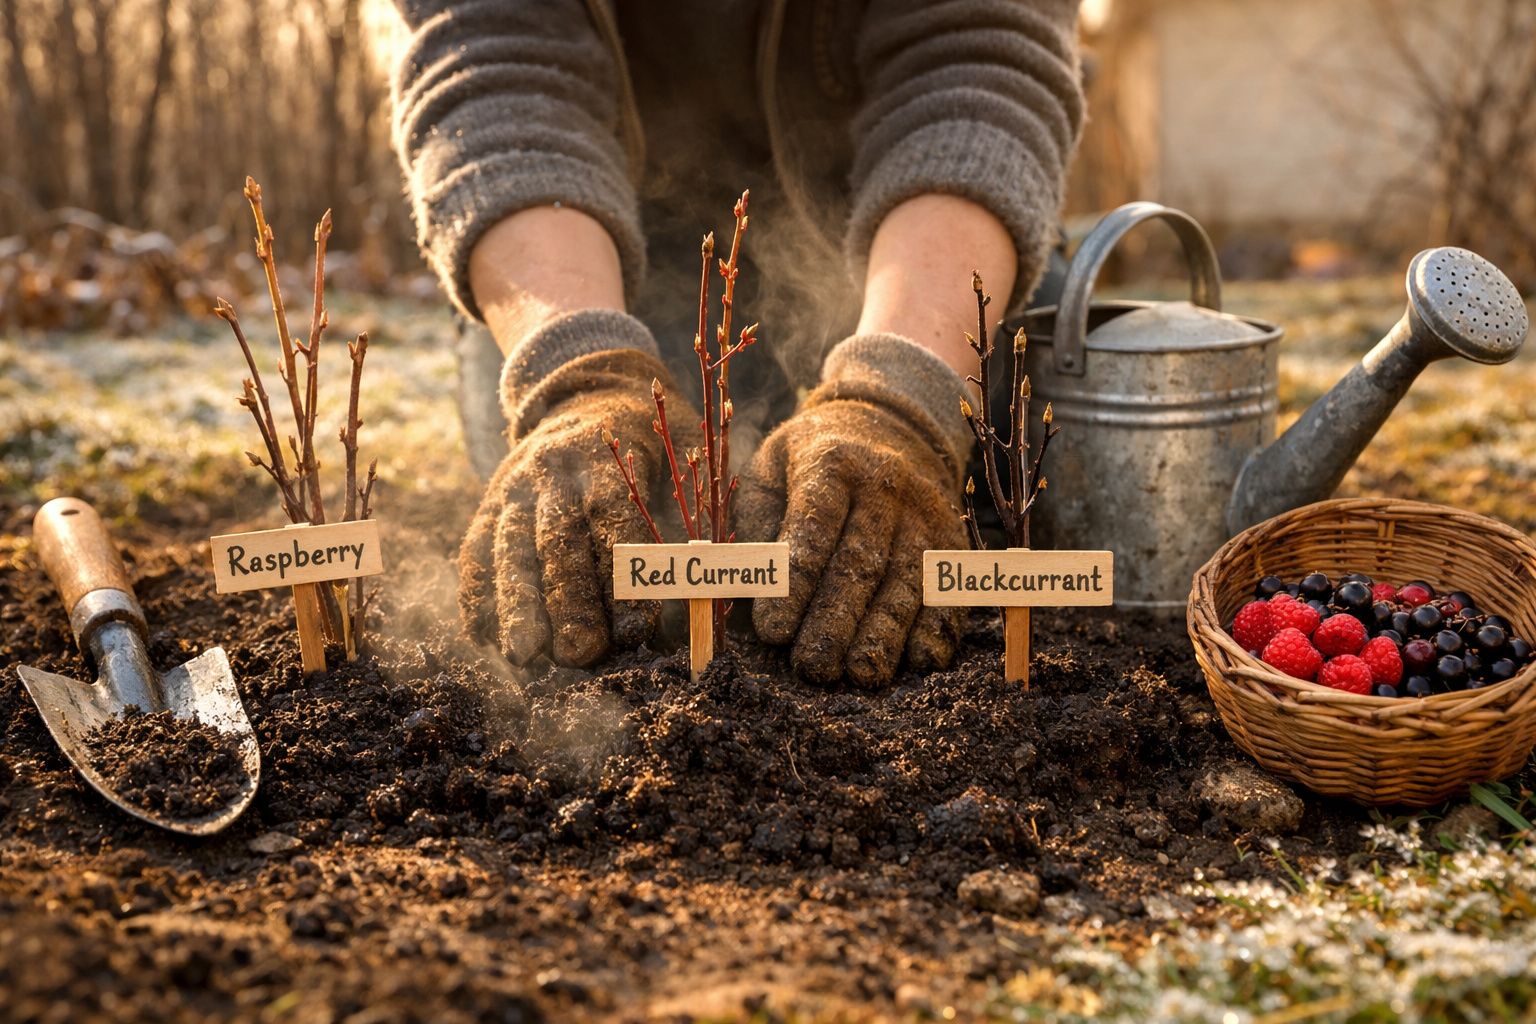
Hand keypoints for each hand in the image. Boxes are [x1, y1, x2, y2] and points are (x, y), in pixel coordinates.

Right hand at [458, 348, 689, 665]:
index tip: (640, 631)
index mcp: (603, 461)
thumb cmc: (648, 442)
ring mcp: (512, 490)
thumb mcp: (681, 453)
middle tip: (582, 653)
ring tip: (526, 656)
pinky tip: (486, 641)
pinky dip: (478, 597)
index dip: (626, 578)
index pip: (614, 522)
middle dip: (569, 601)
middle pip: (557, 541)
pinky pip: (476, 554)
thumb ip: (693, 508)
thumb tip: (714, 578)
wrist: (584, 397)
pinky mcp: (487, 509)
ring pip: (509, 549)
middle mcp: (551, 473)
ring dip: (516, 605)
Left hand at [738, 338, 969, 685]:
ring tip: (860, 675)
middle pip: (862, 559)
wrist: (888, 427)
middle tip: (811, 667)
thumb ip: (758, 525)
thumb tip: (751, 591)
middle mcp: (885, 484)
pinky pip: (946, 587)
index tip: (771, 631)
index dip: (795, 580)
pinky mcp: (951, 538)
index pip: (814, 524)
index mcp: (832, 462)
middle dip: (836, 619)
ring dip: (886, 634)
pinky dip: (937, 628)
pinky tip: (920, 662)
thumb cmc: (808, 464)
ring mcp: (924, 512)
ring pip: (907, 579)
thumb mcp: (769, 471)